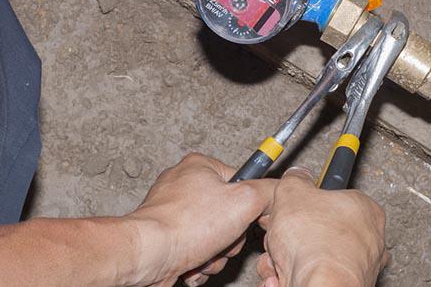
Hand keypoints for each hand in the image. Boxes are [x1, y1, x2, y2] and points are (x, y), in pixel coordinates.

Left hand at [125, 153, 275, 285]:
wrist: (150, 255)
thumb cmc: (187, 225)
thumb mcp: (244, 202)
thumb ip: (268, 192)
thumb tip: (280, 190)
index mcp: (201, 166)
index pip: (242, 183)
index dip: (249, 207)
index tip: (247, 220)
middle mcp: (184, 184)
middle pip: (228, 215)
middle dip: (230, 238)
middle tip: (222, 241)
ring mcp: (173, 211)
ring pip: (213, 237)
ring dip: (215, 255)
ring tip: (204, 255)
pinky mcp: (167, 235)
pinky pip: (195, 250)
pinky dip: (198, 262)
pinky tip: (191, 264)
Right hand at [256, 167, 387, 286]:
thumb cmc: (316, 245)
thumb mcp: (293, 192)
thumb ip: (295, 179)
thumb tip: (296, 176)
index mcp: (365, 209)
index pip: (333, 198)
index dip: (304, 202)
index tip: (290, 206)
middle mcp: (369, 240)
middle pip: (318, 230)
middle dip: (292, 235)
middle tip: (279, 235)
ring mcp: (359, 268)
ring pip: (312, 256)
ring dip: (287, 258)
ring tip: (279, 260)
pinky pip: (312, 277)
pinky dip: (294, 277)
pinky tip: (283, 277)